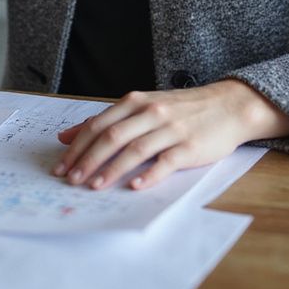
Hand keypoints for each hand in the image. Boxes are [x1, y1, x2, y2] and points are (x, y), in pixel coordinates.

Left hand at [52, 80, 288, 190]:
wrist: (227, 105)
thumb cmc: (180, 109)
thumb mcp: (142, 106)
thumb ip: (107, 120)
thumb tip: (67, 135)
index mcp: (135, 102)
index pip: (98, 125)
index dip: (77, 147)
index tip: (61, 166)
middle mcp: (150, 112)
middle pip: (111, 137)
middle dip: (88, 160)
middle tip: (71, 180)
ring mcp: (170, 129)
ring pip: (134, 150)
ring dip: (112, 170)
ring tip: (95, 186)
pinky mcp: (189, 146)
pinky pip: (165, 161)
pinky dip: (148, 174)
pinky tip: (134, 187)